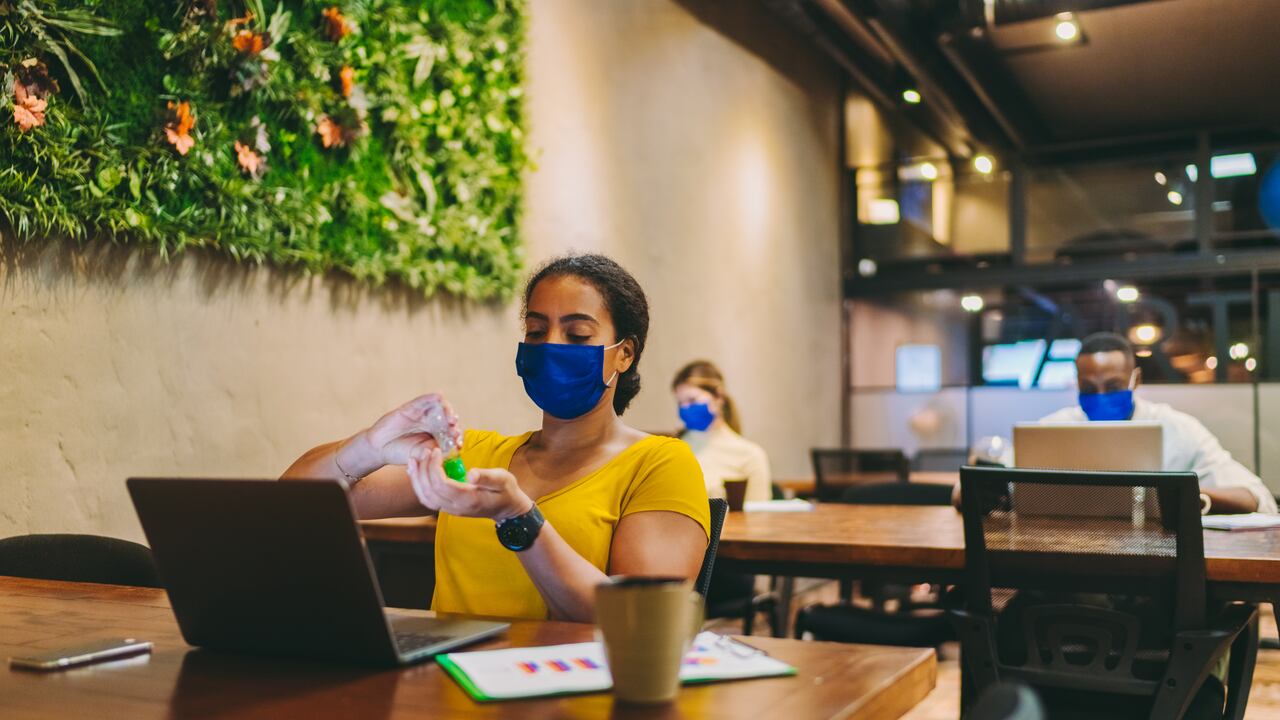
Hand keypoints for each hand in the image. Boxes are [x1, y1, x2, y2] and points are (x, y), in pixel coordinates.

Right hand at [359, 394, 461, 467]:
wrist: (379, 449)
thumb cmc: (400, 453)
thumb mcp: (420, 456)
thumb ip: (433, 453)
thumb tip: (450, 453)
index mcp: (436, 435)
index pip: (451, 432)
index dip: (457, 436)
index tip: (458, 444)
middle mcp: (431, 423)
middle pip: (447, 418)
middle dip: (453, 422)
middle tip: (455, 429)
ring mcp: (421, 415)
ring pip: (438, 407)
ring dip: (447, 410)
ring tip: (450, 418)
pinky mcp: (410, 408)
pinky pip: (422, 401)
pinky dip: (430, 397)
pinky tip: (438, 396)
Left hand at [407, 448, 532, 520]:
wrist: (507, 510)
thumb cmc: (506, 491)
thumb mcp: (503, 480)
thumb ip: (487, 477)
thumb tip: (471, 473)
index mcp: (469, 499)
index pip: (442, 485)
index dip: (434, 467)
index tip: (437, 451)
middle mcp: (456, 507)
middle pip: (429, 492)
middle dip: (423, 470)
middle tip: (425, 452)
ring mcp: (451, 509)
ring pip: (425, 498)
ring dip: (417, 479)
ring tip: (414, 460)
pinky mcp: (448, 507)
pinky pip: (428, 499)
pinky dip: (419, 486)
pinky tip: (417, 472)